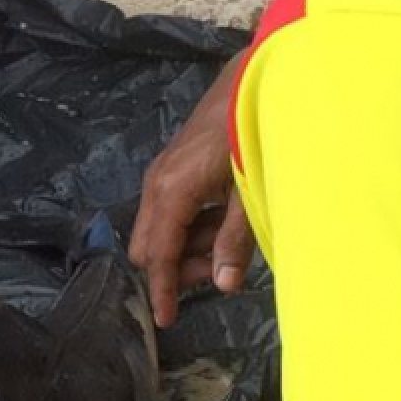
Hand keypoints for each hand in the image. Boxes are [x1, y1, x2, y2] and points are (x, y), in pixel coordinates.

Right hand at [130, 61, 253, 328]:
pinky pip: (170, 211)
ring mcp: (162, 174)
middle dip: (173, 270)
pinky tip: (221, 229)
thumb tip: (223, 285)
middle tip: (212, 278)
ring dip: (185, 249)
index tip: (165, 321)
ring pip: (159, 230)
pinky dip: (190, 229)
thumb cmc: (253, 133)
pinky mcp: (174, 168)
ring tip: (224, 253)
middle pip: (148, 247)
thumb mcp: (248, 193)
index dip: (162, 291)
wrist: (252, 79)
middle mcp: (156, 185)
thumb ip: (234, 241)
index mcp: (171, 193)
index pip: (158, 256)